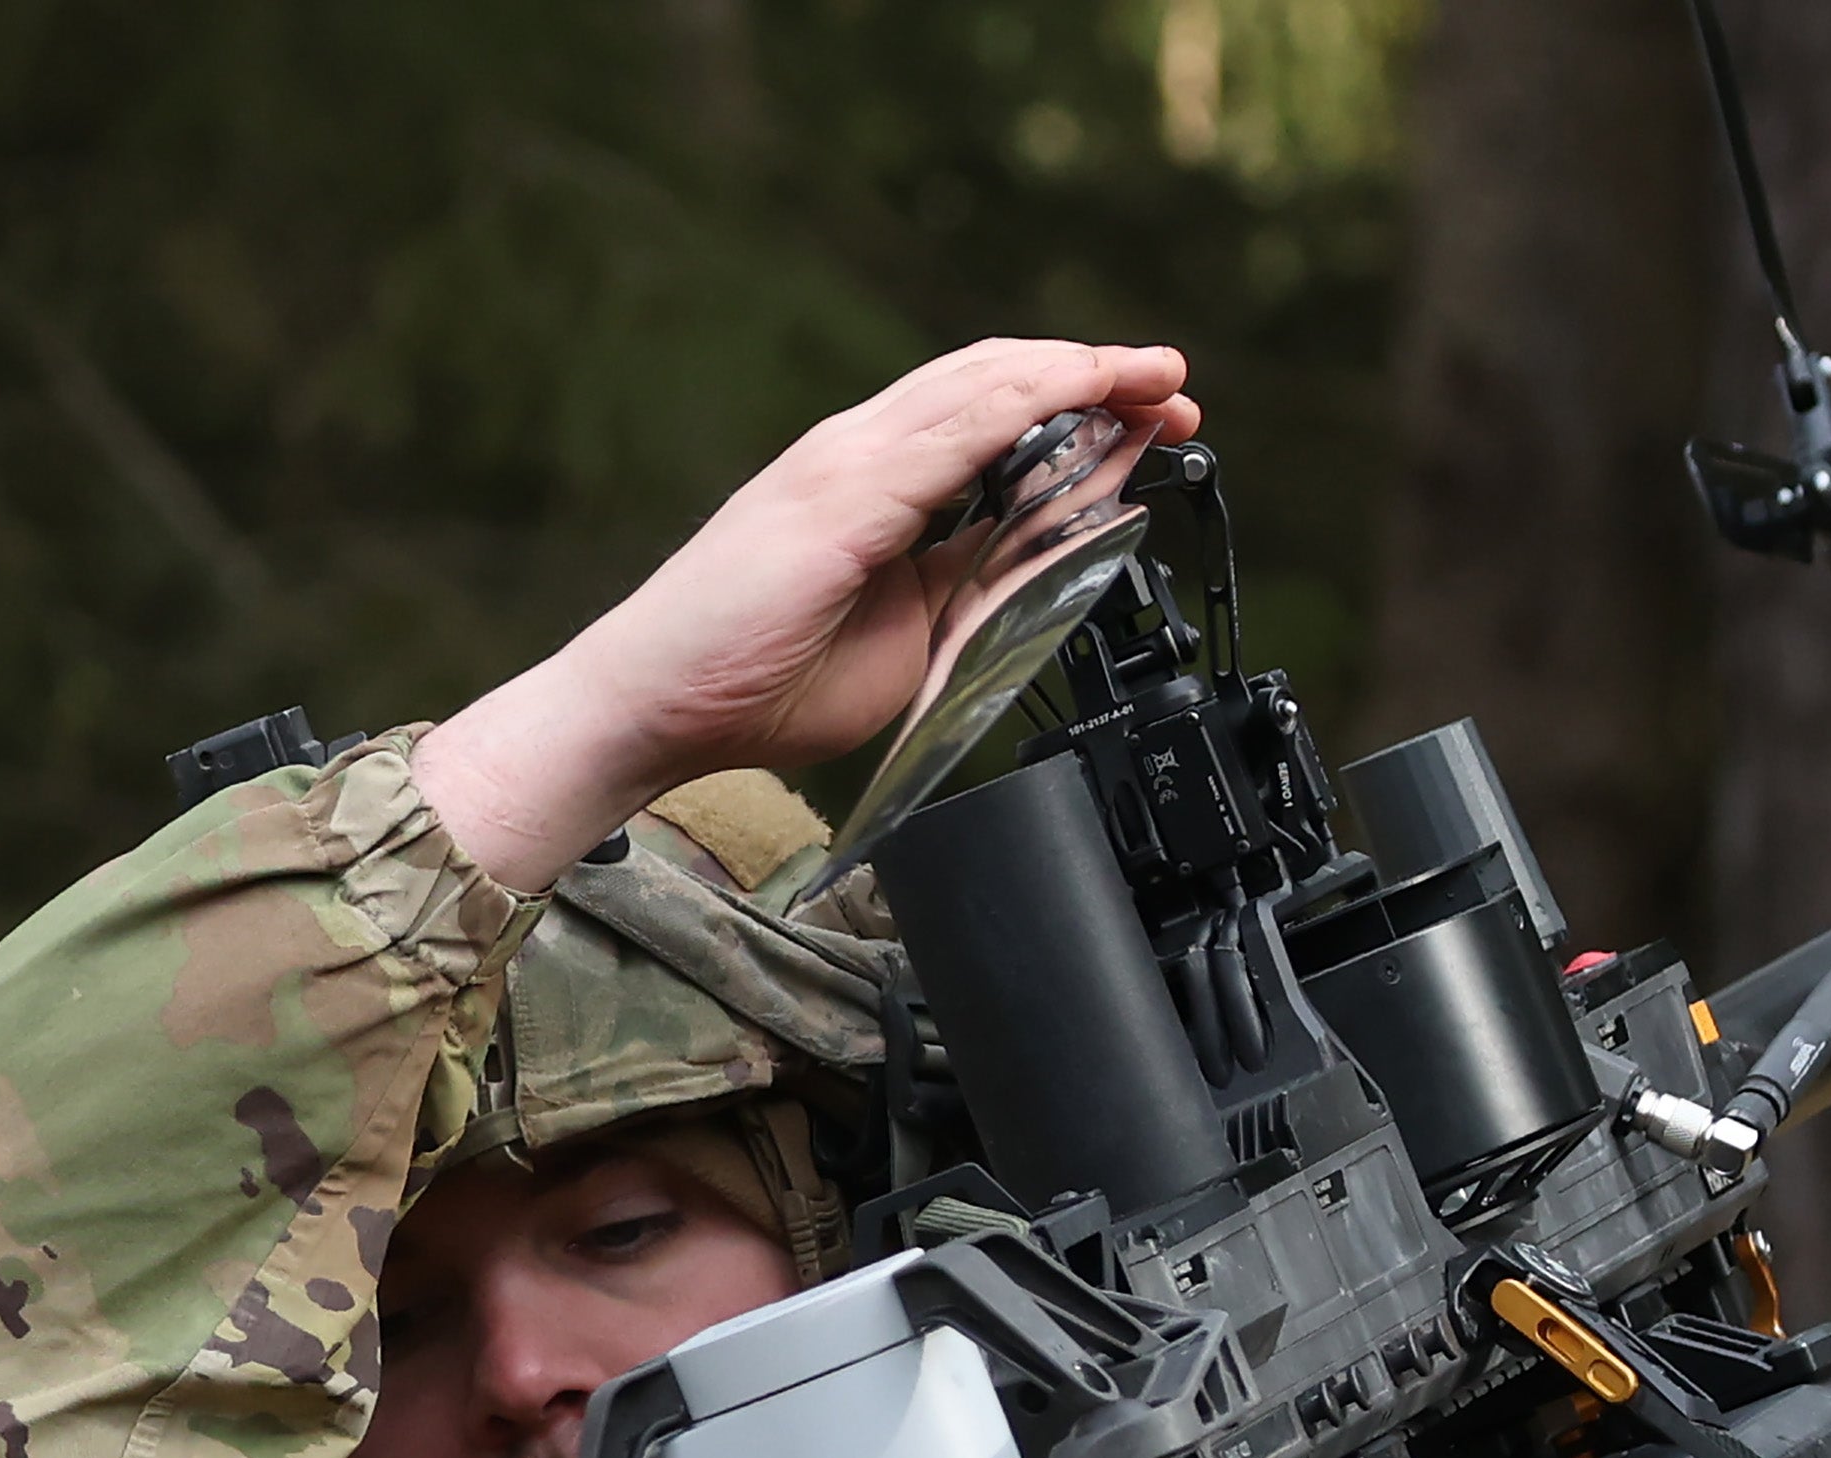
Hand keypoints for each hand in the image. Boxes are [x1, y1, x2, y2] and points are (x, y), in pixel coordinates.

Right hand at [423, 338, 1200, 886]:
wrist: (655, 706)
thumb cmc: (755, 682)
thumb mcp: (909, 638)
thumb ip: (972, 592)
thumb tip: (1048, 567)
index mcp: (872, 484)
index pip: (990, 421)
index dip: (1076, 410)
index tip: (1148, 419)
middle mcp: (859, 454)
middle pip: (997, 384)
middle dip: (1095, 379)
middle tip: (1175, 384)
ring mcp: (845, 466)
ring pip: (982, 389)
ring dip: (1077, 377)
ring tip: (1154, 379)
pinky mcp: (837, 498)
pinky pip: (949, 436)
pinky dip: (1022, 409)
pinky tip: (1078, 402)